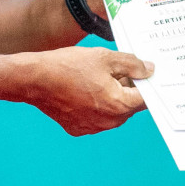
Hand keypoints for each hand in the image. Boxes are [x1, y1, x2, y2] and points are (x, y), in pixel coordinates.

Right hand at [24, 46, 153, 136]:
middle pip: (129, 106)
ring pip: (113, 112)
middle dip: (129, 89)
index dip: (148, 84)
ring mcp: (92, 127)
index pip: (146, 99)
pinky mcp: (78, 128)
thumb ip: (132, 64)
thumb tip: (149, 70)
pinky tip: (86, 88)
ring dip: (113, 97)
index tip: (147, 74)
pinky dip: (97, 105)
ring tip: (100, 76)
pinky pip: (97, 117)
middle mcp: (108, 122)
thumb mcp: (105, 57)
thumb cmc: (69, 66)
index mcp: (119, 105)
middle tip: (120, 69)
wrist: (35, 79)